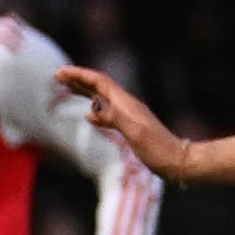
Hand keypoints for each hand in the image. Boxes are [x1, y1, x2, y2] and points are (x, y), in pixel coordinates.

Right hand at [50, 65, 190, 181]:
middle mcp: (126, 105)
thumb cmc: (158, 150)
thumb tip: (90, 110)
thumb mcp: (136, 133)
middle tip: (57, 76)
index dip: (79, 75)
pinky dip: (93, 107)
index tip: (60, 72)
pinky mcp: (129, 125)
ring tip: (67, 88)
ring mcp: (129, 114)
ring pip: (102, 96)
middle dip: (78, 79)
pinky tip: (88, 114)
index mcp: (126, 104)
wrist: (177, 161)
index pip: (99, 82)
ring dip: (84, 90)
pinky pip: (107, 110)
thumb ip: (114, 118)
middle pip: (99, 85)